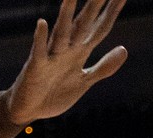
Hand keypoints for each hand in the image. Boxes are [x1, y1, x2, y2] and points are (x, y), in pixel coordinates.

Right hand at [3, 0, 128, 124]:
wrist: (27, 111)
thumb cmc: (54, 95)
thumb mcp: (84, 81)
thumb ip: (103, 67)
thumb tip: (124, 49)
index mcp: (79, 52)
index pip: (99, 28)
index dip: (112, 12)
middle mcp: (66, 50)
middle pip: (83, 24)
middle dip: (94, 6)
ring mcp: (50, 57)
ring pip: (61, 33)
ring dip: (66, 15)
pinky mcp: (35, 68)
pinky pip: (38, 52)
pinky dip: (40, 38)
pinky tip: (42, 23)